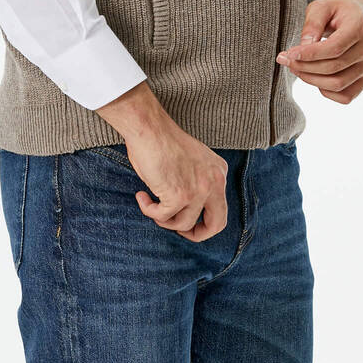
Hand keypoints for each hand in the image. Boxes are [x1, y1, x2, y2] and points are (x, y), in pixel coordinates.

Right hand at [94, 81, 228, 239]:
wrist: (149, 127)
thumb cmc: (162, 140)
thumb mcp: (191, 162)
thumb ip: (196, 182)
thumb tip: (184, 211)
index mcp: (219, 172)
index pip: (220, 209)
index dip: (204, 223)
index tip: (187, 223)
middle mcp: (214, 182)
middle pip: (216, 225)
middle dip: (196, 235)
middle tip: (177, 231)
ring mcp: (198, 190)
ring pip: (183, 224)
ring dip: (163, 219)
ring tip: (150, 204)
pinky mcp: (179, 195)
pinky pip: (162, 216)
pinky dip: (148, 209)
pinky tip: (141, 196)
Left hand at [276, 0, 362, 103]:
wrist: (361, 14)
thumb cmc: (339, 10)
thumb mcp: (322, 7)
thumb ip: (312, 24)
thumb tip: (303, 48)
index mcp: (360, 27)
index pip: (334, 48)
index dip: (309, 54)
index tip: (289, 54)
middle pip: (333, 67)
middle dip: (304, 67)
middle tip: (285, 60)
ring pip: (338, 84)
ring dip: (311, 80)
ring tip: (296, 68)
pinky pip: (345, 96)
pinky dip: (326, 91)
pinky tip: (314, 77)